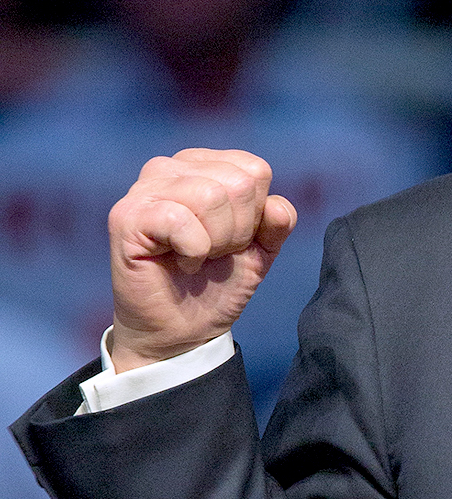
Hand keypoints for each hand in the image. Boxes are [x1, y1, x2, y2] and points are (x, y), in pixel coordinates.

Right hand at [107, 149, 296, 370]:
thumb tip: (276, 207)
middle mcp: (170, 169)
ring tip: (197, 256)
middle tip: (214, 252)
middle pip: (238, 183)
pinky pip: (180, 220)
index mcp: (202, 166)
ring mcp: (144, 189)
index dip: (257, 215)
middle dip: (238, 231)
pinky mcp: (126, 217)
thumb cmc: (215, 285)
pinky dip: (194, 251)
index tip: (234, 239)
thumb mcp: (260, 252)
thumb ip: (277, 224)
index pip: (255, 170)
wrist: (182, 331)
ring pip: (211, 196)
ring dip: (216, 241)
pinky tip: (181, 262)